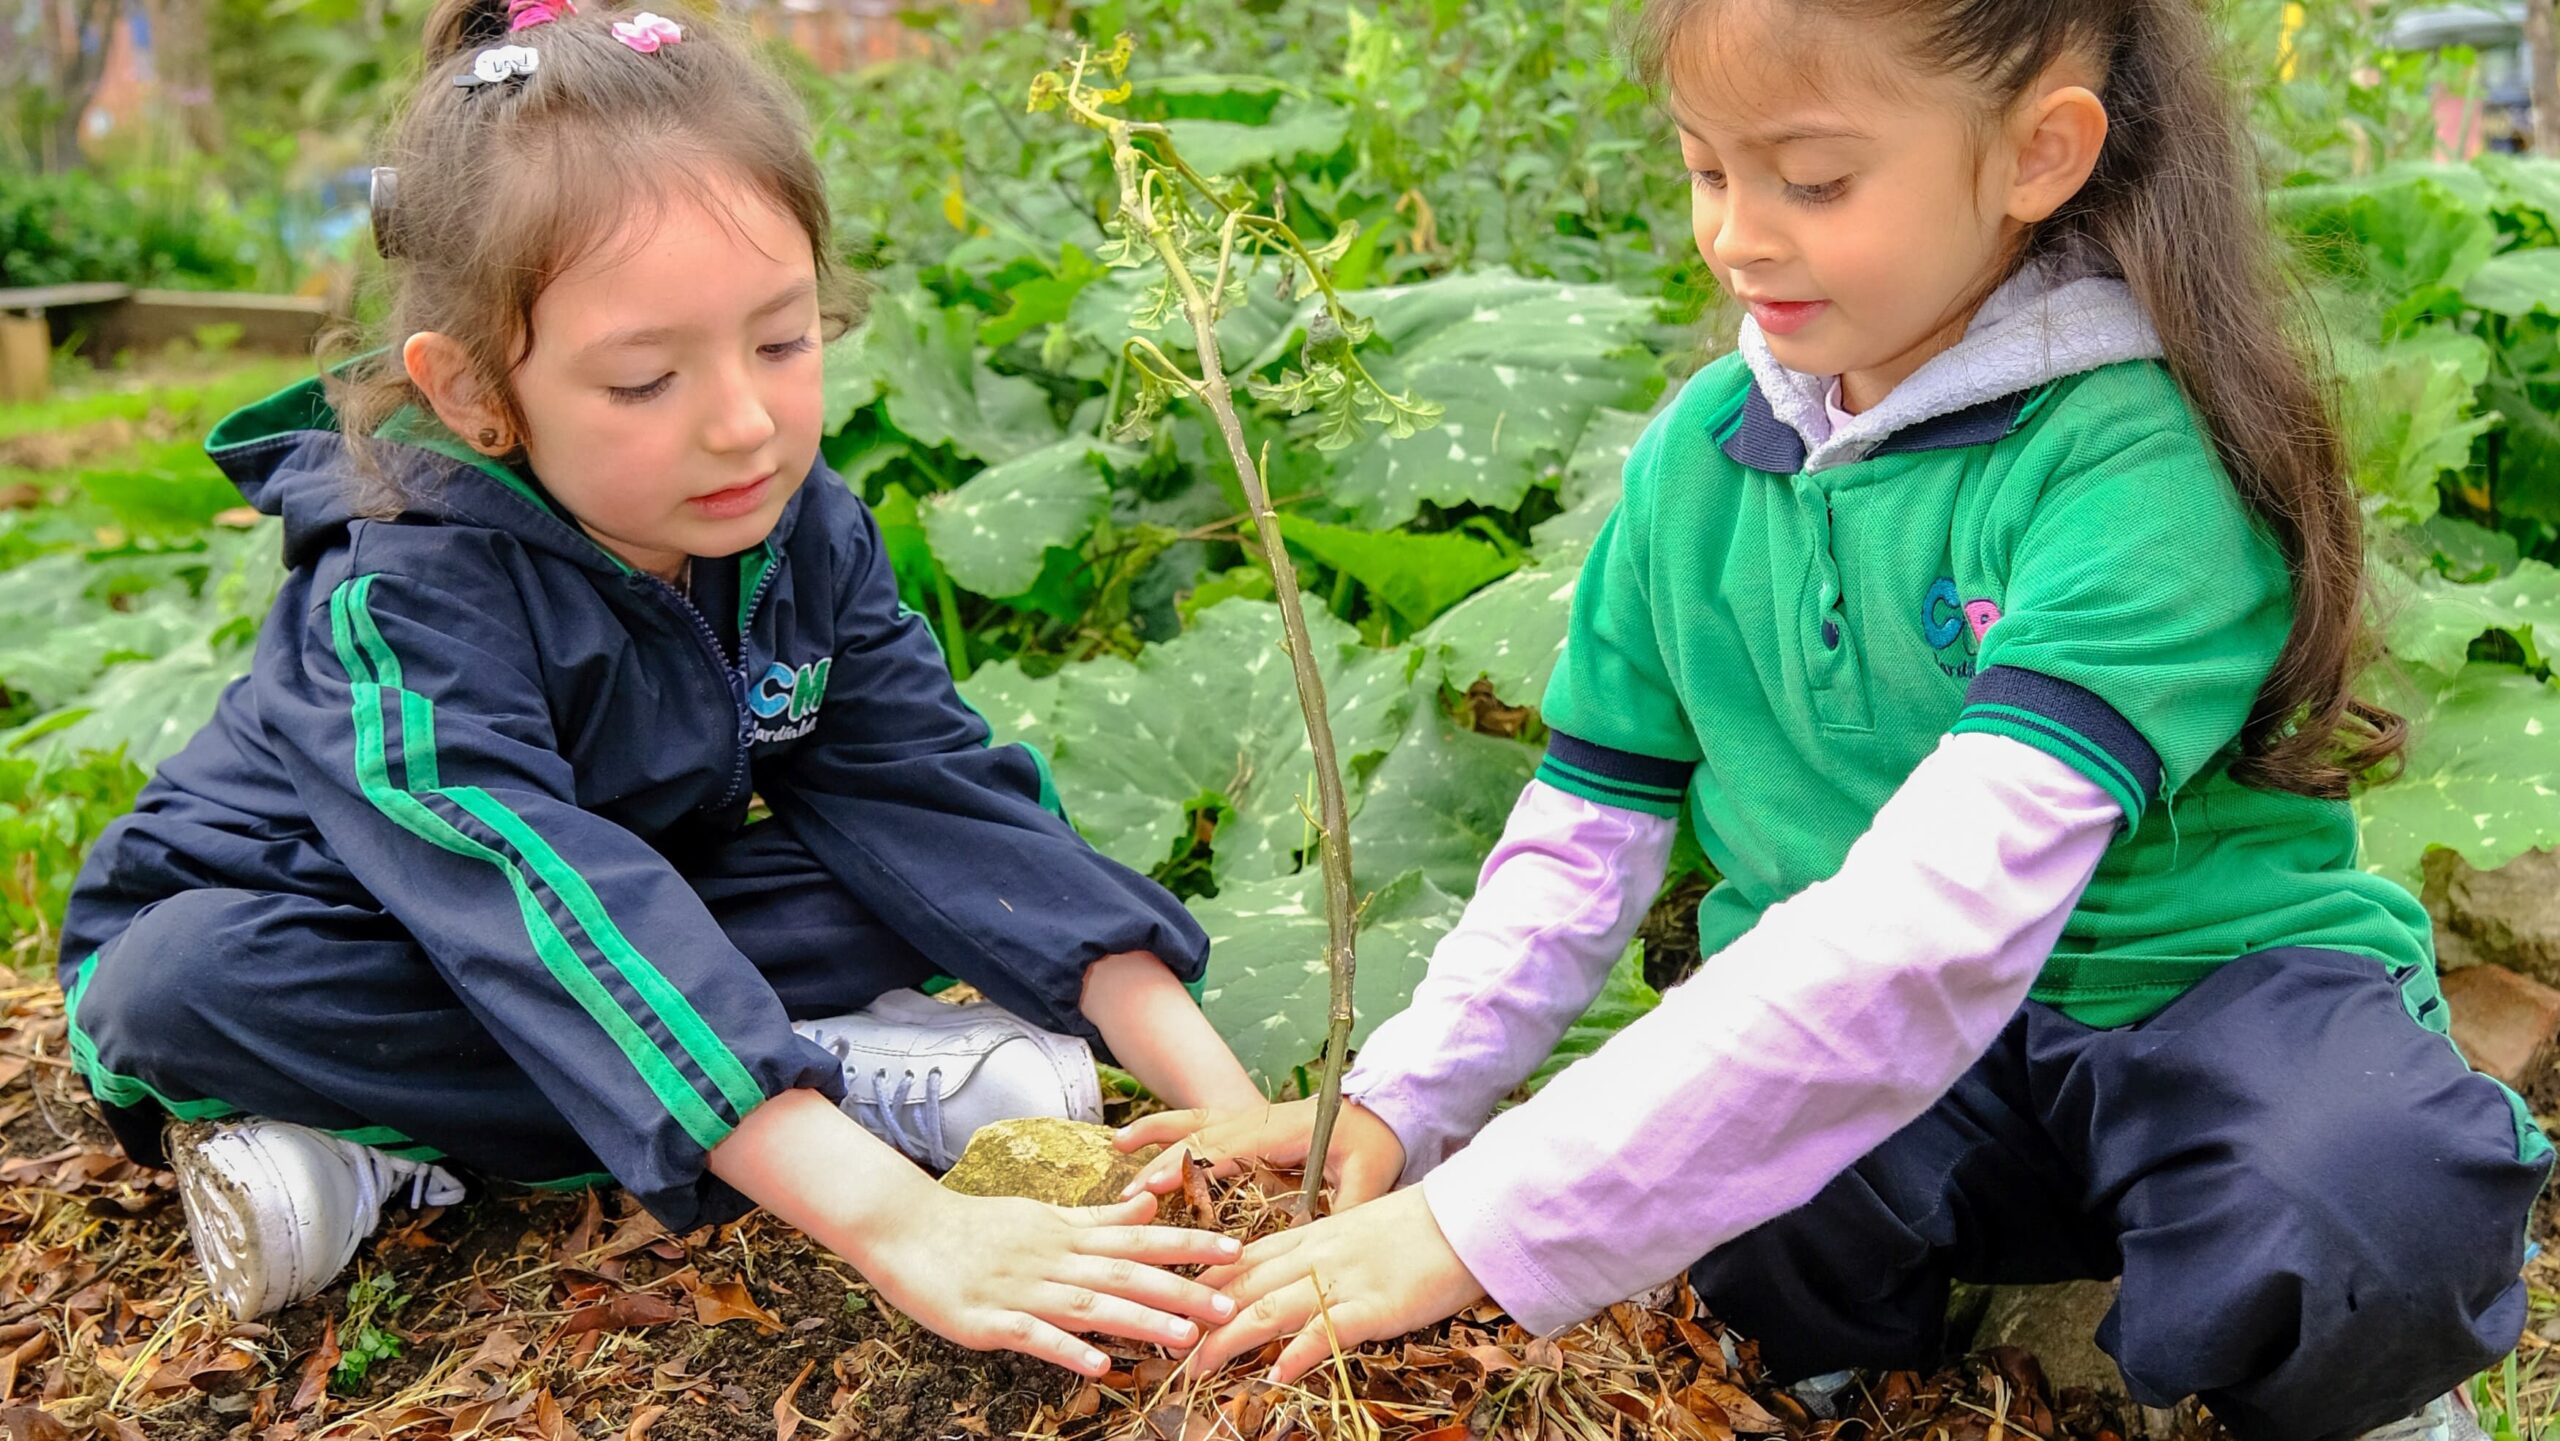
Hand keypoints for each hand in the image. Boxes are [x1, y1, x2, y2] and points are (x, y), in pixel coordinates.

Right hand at [707, 1092, 1244, 1377]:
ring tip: (1183, 1338)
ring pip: (1090, 1304)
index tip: (1236, 1249)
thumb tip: (1150, 1204)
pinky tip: (1100, 1365)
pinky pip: (1035, 1337)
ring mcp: (1023, 1289)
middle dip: (1182, 1290)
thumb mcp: (1044, 1213)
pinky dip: (1068, 1349)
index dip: (1189, 1243)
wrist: (905, 1228)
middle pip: (1127, 1273)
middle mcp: (1054, 1258)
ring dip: (1139, 1321)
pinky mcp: (989, 1319)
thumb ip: (1098, 1217)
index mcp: (1068, 1233)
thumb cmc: (978, 1225)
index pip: (1140, 1236)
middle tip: (1231, 1305)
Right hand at [1114, 1097, 1405, 1207]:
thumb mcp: (1370, 1177)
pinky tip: (1137, 1138)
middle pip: (1200, 1141)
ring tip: (1120, 1146)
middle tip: (1129, 1196)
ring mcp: (1249, 1121)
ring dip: (1158, 1136)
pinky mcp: (1247, 1126)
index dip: (1189, 1171)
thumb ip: (1348, 1209)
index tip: (1156, 1189)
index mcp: (1281, 1134)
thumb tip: (1327, 1244)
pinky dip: (1167, 1126)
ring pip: (1194, 1125)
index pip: (1226, 1151)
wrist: (1383, 1108)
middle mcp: (1257, 1123)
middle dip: (1163, 1167)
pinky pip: (1200, 1121)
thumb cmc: (1375, 1142)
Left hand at [1187, 1186, 1485, 1382]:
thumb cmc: (1420, 1227)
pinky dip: (1300, 1352)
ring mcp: (1343, 1281)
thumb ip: (1323, 1253)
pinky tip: (1277, 1374)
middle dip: (1201, 1320)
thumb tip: (1294, 1280)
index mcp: (1312, 1237)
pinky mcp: (1376, 1306)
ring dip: (1229, 1341)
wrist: (1470, 1217)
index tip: (1172, 1305)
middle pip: (1244, 1287)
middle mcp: (1317, 1257)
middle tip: (1169, 1348)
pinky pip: (1329, 1330)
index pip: (1243, 1259)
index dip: (1203, 1284)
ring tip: (1199, 1369)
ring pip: (1271, 1308)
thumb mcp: (1359, 1232)